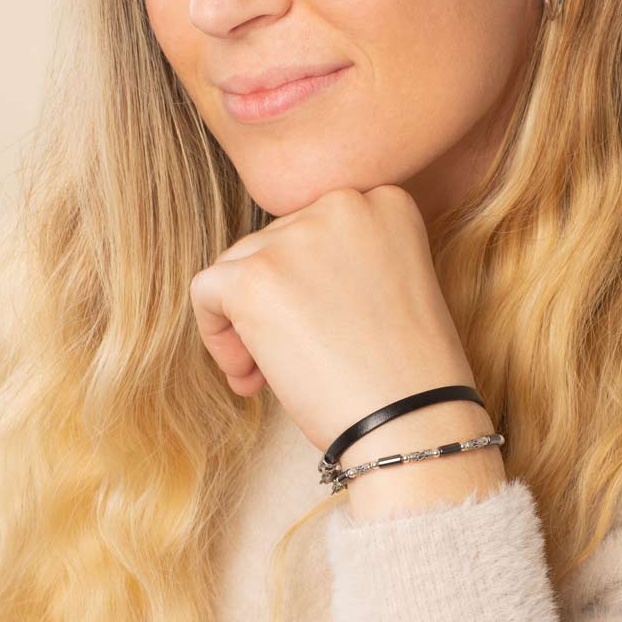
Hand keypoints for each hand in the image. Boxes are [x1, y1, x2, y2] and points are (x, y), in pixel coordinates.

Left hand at [188, 185, 479, 453]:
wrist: (415, 419)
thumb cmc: (411, 371)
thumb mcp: (395, 285)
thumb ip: (347, 257)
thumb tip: (281, 272)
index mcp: (384, 202)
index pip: (318, 225)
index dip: (311, 280)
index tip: (324, 324)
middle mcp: (342, 204)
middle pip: (277, 242)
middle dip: (278, 299)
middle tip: (300, 357)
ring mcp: (296, 237)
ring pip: (239, 264)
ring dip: (248, 319)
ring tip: (273, 373)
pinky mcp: (255, 277)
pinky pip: (206, 291)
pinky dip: (216, 334)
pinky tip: (249, 376)